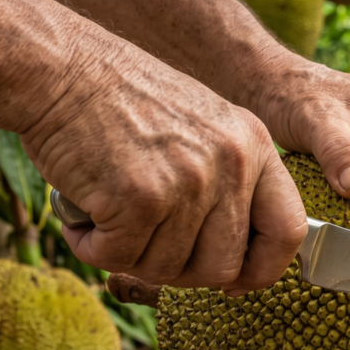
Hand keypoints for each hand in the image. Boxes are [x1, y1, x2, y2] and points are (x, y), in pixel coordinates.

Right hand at [22, 47, 304, 293]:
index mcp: (254, 146)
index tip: (236, 282)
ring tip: (106, 214)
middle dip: (180, 272)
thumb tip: (237, 266)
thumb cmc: (121, 101)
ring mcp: (188, 183)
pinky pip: (120, 258)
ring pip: (166, 269)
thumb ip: (228, 184)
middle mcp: (231, 164)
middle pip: (224, 266)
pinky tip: (83, 214)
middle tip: (144, 246)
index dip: (263, 270)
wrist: (60, 67)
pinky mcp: (140, 199)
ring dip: (128, 255)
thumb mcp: (203, 128)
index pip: (288, 230)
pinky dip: (92, 248)